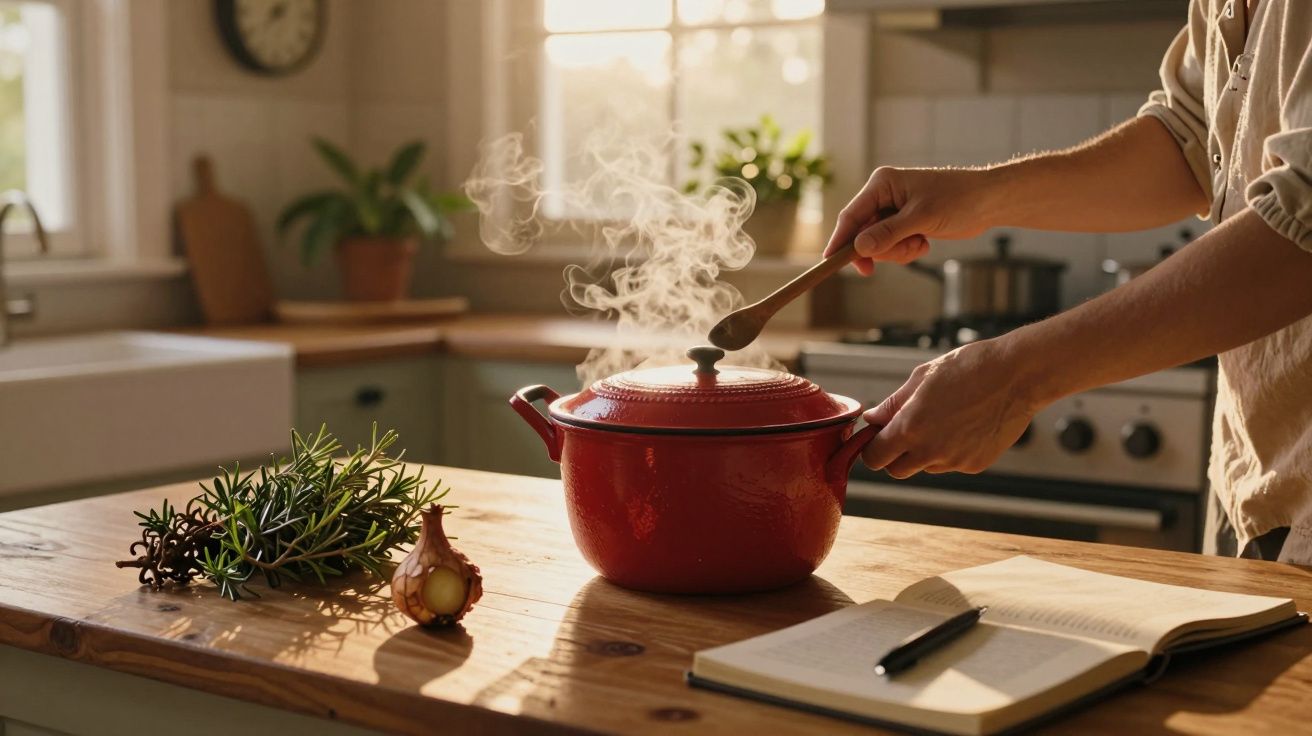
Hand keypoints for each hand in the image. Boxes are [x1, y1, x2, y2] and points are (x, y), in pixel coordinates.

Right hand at [824, 167, 998, 275]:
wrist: (988, 201)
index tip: (830, 263)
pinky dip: (906, 250)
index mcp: (881, 184)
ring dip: (898, 251)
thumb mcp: (921, 217)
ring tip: (920, 242)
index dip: (840, 240)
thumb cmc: (958, 199)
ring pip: (878, 244)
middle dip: (883, 249)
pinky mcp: (904, 224)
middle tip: (905, 251)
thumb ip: (889, 233)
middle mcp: (883, 196)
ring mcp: (893, 211)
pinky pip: (892, 247)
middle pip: (862, 234)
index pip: (852, 216)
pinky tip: (925, 241)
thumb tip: (860, 248)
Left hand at [860, 340, 1037, 478]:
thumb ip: (893, 404)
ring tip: (943, 420)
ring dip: (924, 452)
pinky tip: (964, 426)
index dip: (872, 448)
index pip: (875, 457)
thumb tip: (873, 419)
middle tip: (905, 431)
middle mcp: (930, 450)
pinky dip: (950, 451)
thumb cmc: (969, 368)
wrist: (1018, 375)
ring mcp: (954, 461)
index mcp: (910, 427)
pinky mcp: (975, 465)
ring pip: (925, 467)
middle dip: (894, 455)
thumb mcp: (923, 378)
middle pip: (896, 470)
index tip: (878, 436)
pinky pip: (951, 464)